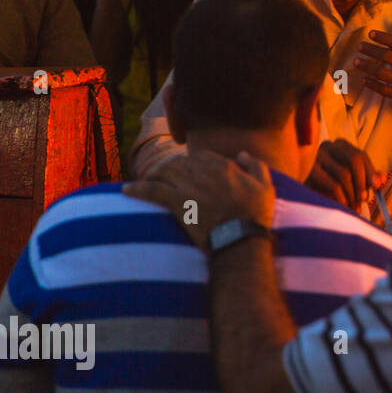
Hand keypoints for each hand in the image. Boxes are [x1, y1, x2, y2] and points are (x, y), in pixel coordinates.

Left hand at [124, 150, 274, 249]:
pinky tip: (126, 189)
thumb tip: (242, 154)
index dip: (191, 162)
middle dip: (169, 167)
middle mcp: (203, 172)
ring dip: (153, 174)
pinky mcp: (177, 202)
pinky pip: (151, 190)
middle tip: (162, 176)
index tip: (188, 171)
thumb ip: (255, 165)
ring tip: (146, 180)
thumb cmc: (255, 214)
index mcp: (223, 166)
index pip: (200, 156)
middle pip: (178, 162)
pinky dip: (137, 188)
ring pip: (163, 171)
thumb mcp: (266, 186)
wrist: (241, 238)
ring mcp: (188, 186)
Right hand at [306, 139, 383, 209]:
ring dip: (353, 194)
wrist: (299, 196)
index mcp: (339, 145)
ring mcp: (316, 156)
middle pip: (354, 159)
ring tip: (354, 207)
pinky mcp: (309, 170)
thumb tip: (383, 178)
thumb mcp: (348, 181)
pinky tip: (344, 206)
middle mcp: (327, 146)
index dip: (371, 171)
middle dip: (362, 182)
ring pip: (345, 174)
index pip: (360, 155)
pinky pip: (334, 185)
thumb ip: (366, 178)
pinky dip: (343, 198)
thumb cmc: (326, 187)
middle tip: (365, 199)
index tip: (377, 187)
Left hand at [355, 23, 391, 155]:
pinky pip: (387, 91)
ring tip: (356, 62)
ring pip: (384, 74)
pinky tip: (365, 81)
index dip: (383, 38)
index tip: (371, 34)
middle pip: (388, 57)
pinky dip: (374, 85)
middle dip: (371, 50)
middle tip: (359, 46)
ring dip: (368, 67)